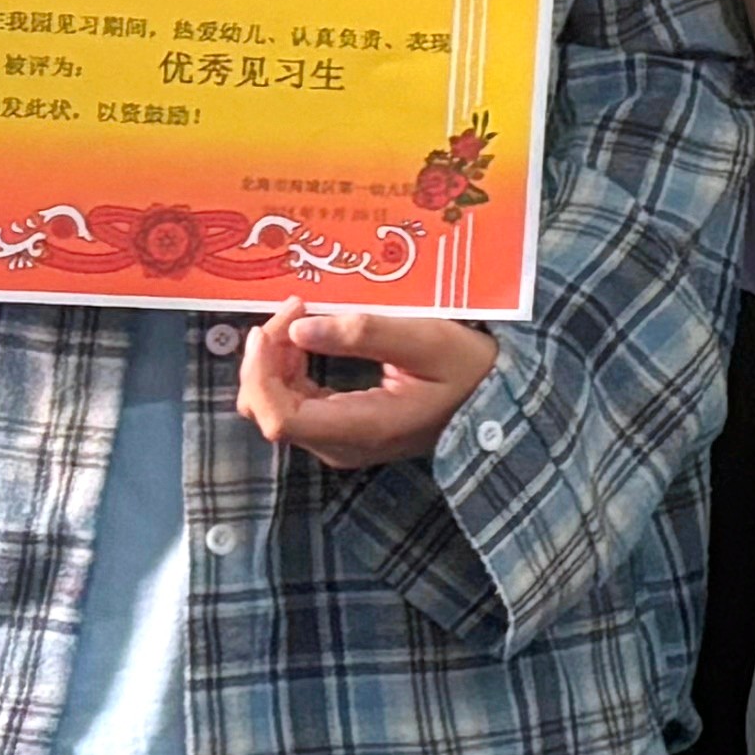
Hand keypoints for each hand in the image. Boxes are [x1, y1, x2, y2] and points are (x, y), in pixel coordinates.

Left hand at [240, 303, 493, 468]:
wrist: (494, 399)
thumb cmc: (467, 368)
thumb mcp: (426, 340)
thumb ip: (363, 334)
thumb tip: (298, 329)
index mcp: (362, 427)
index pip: (280, 417)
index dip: (261, 372)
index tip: (273, 326)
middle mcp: (341, 445)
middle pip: (269, 411)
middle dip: (265, 359)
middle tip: (294, 310)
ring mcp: (339, 442)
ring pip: (275, 408)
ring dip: (274, 362)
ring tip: (299, 317)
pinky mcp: (341, 432)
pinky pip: (294, 406)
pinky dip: (288, 371)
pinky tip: (304, 341)